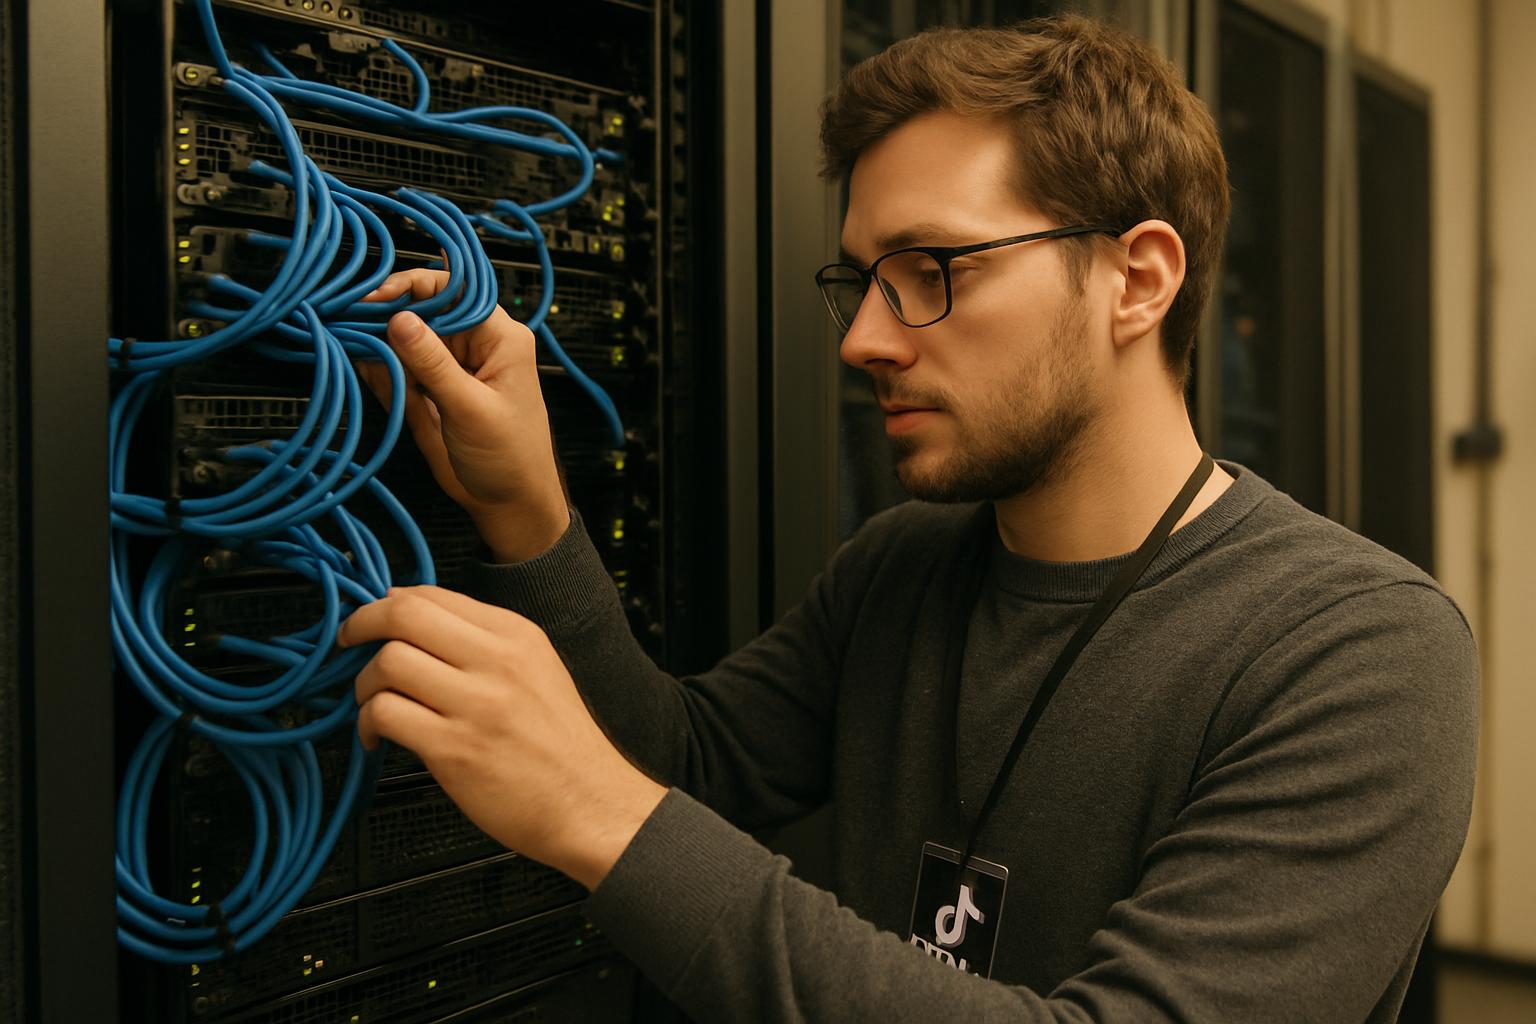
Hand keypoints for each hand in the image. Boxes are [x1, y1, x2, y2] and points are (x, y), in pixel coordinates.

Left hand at [338, 585, 665, 889]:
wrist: (590, 804)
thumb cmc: (559, 745)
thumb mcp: (536, 669)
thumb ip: (482, 642)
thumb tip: (409, 615)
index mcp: (516, 636)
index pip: (434, 595)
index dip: (387, 604)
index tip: (371, 621)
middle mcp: (497, 661)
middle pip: (404, 615)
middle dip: (361, 625)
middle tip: (348, 644)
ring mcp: (476, 705)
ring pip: (388, 663)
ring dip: (363, 684)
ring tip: (372, 704)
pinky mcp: (455, 750)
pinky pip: (386, 714)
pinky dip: (367, 723)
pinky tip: (376, 737)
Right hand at [355, 269, 569, 561]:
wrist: (509, 504)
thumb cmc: (509, 458)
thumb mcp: (470, 408)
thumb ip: (432, 363)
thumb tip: (398, 318)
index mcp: (499, 336)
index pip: (453, 289)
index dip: (412, 287)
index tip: (376, 298)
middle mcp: (474, 344)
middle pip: (424, 309)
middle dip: (386, 312)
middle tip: (348, 317)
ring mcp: (450, 366)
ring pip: (407, 338)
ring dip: (377, 338)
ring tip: (347, 338)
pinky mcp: (432, 389)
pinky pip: (401, 367)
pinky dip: (380, 366)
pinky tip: (360, 363)